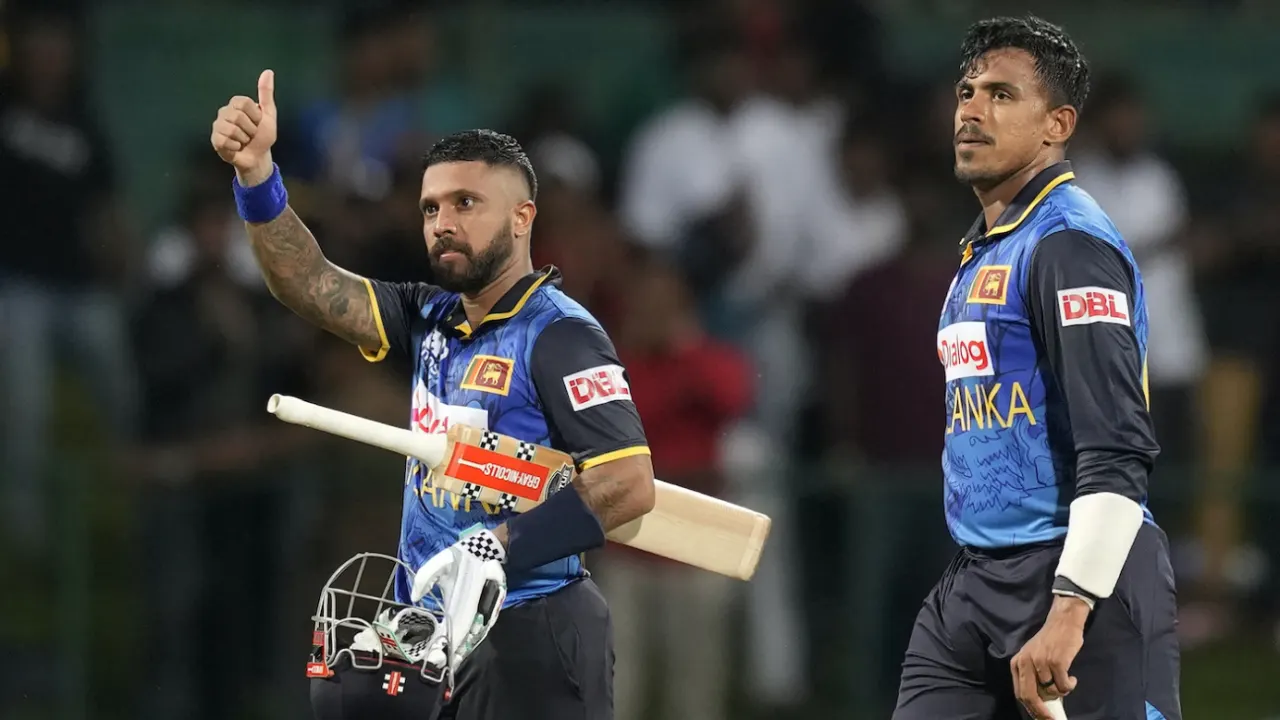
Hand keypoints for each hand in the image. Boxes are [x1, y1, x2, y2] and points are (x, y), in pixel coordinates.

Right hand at [210, 69, 277, 185]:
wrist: (258, 157)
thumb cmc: (263, 136)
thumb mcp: (269, 114)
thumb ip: (266, 94)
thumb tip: (268, 72)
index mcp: (237, 104)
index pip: (245, 103)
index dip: (256, 116)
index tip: (258, 123)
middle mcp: (225, 112)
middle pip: (238, 116)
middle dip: (250, 129)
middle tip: (251, 134)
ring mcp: (218, 125)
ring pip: (231, 129)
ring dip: (243, 139)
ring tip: (244, 140)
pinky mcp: (215, 139)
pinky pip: (224, 140)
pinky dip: (235, 147)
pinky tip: (236, 147)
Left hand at [410, 529, 507, 668]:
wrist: (487, 549)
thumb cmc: (463, 556)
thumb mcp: (441, 562)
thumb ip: (426, 578)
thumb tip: (414, 599)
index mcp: (463, 602)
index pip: (455, 631)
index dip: (446, 646)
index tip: (437, 659)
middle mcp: (474, 611)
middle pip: (464, 638)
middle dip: (453, 653)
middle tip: (442, 668)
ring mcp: (480, 610)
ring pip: (471, 634)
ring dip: (461, 648)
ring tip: (450, 662)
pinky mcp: (483, 608)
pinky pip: (475, 627)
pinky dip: (467, 637)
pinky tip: (459, 645)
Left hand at [1011, 595, 1088, 718]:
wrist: (1063, 622)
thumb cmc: (1050, 641)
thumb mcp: (1034, 657)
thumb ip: (1033, 677)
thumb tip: (1040, 703)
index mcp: (1017, 663)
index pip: (1020, 693)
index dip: (1031, 709)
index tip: (1041, 718)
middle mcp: (1026, 662)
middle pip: (1030, 696)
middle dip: (1041, 711)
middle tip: (1052, 718)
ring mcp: (1041, 662)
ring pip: (1051, 692)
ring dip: (1061, 692)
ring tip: (1066, 681)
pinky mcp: (1057, 662)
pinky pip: (1064, 686)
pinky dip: (1070, 685)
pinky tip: (1072, 678)